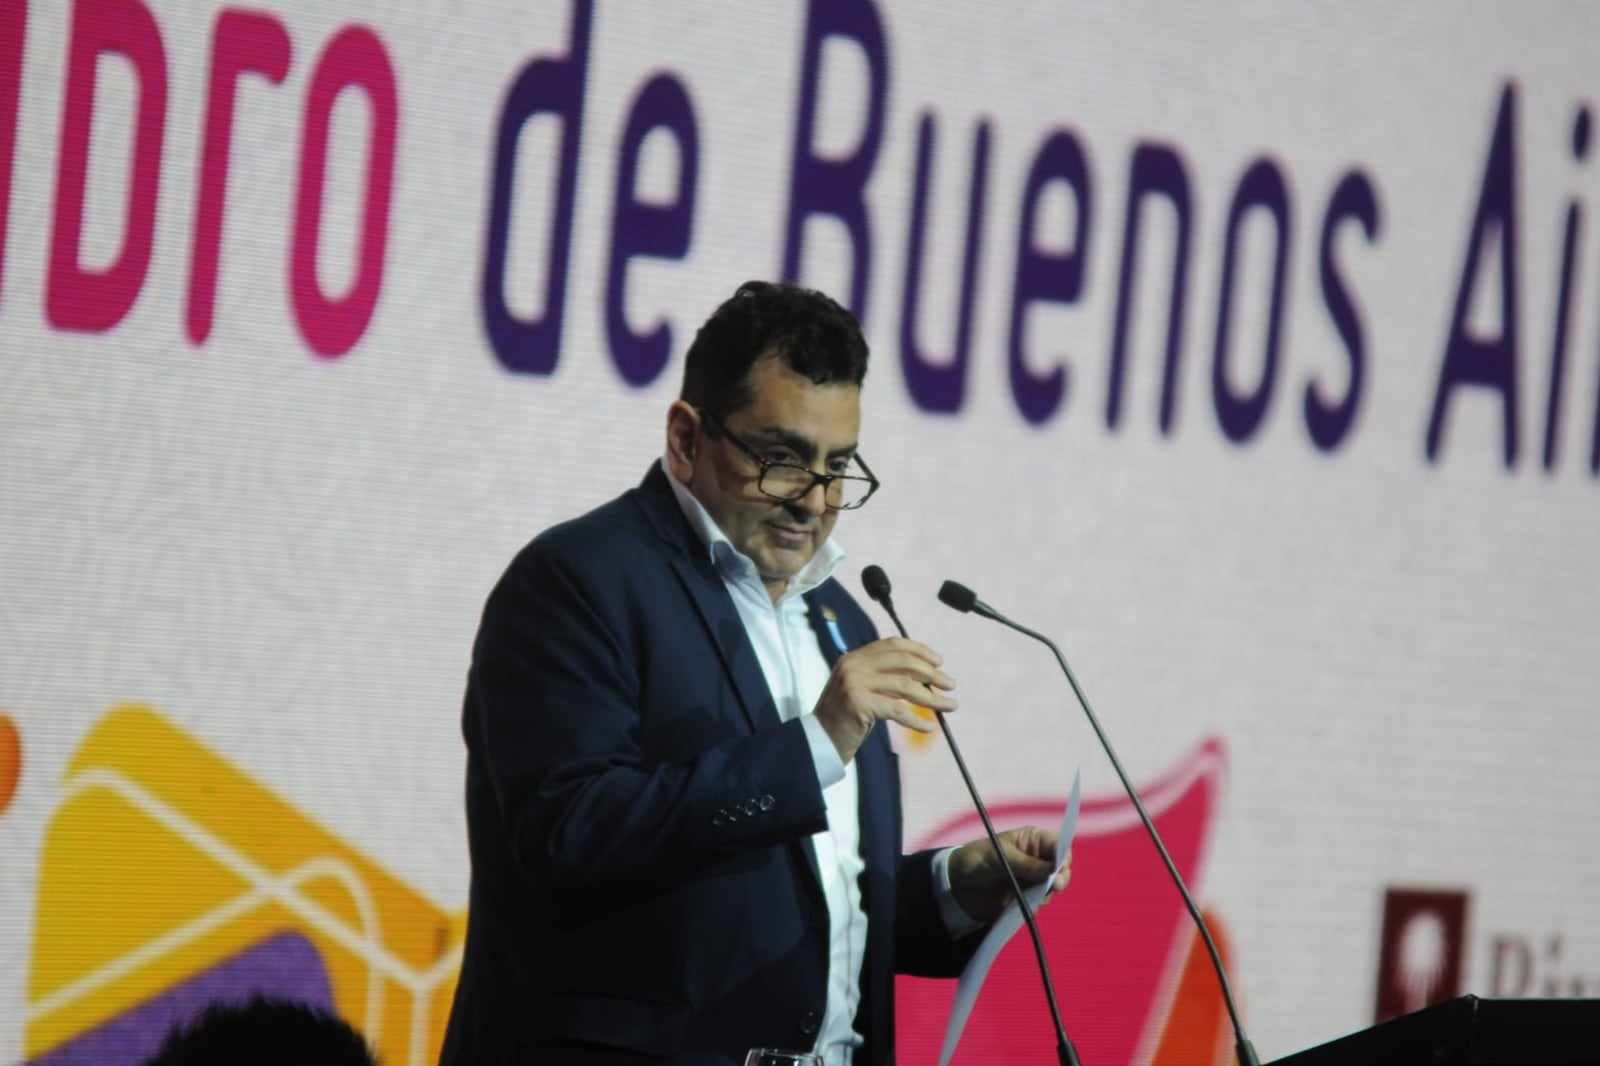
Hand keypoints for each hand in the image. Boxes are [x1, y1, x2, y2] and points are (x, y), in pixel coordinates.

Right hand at [812, 637, 954, 762]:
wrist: (818, 741)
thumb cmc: (845, 718)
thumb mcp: (862, 689)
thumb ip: (884, 677)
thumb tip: (925, 675)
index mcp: (854, 657)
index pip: (893, 644)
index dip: (919, 650)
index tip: (939, 662)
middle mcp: (853, 665)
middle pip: (903, 661)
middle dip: (932, 673)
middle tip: (951, 684)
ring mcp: (854, 683)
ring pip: (905, 686)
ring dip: (932, 697)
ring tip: (950, 705)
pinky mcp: (859, 704)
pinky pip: (898, 710)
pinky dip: (917, 720)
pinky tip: (929, 728)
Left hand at [948, 825, 1069, 924]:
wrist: (957, 887)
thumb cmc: (977, 860)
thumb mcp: (1001, 857)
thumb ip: (1027, 865)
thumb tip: (1054, 871)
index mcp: (1033, 840)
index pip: (1059, 845)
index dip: (1063, 857)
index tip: (1059, 869)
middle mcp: (1037, 859)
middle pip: (1062, 869)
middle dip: (1059, 878)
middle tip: (1052, 886)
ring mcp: (1033, 880)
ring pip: (1053, 889)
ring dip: (1045, 894)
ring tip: (1027, 894)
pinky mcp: (1026, 898)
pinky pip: (1039, 904)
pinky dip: (1034, 905)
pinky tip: (1020, 903)